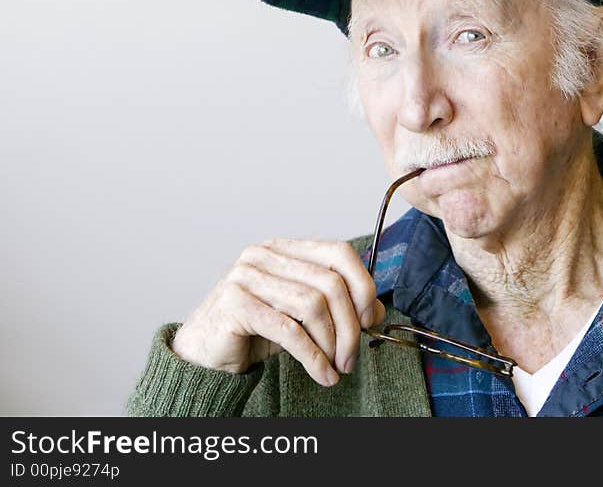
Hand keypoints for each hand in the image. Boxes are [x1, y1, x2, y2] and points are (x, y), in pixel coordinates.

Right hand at [170, 239, 384, 385]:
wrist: (203, 354)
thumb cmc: (253, 331)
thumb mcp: (301, 316)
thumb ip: (336, 307)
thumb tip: (378, 311)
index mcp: (284, 248)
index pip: (338, 253)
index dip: (362, 284)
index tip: (370, 319)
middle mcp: (265, 254)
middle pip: (330, 283)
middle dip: (350, 326)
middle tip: (351, 357)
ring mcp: (246, 275)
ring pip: (313, 306)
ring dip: (332, 344)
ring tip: (336, 367)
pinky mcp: (235, 303)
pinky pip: (289, 330)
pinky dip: (313, 356)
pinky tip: (322, 373)